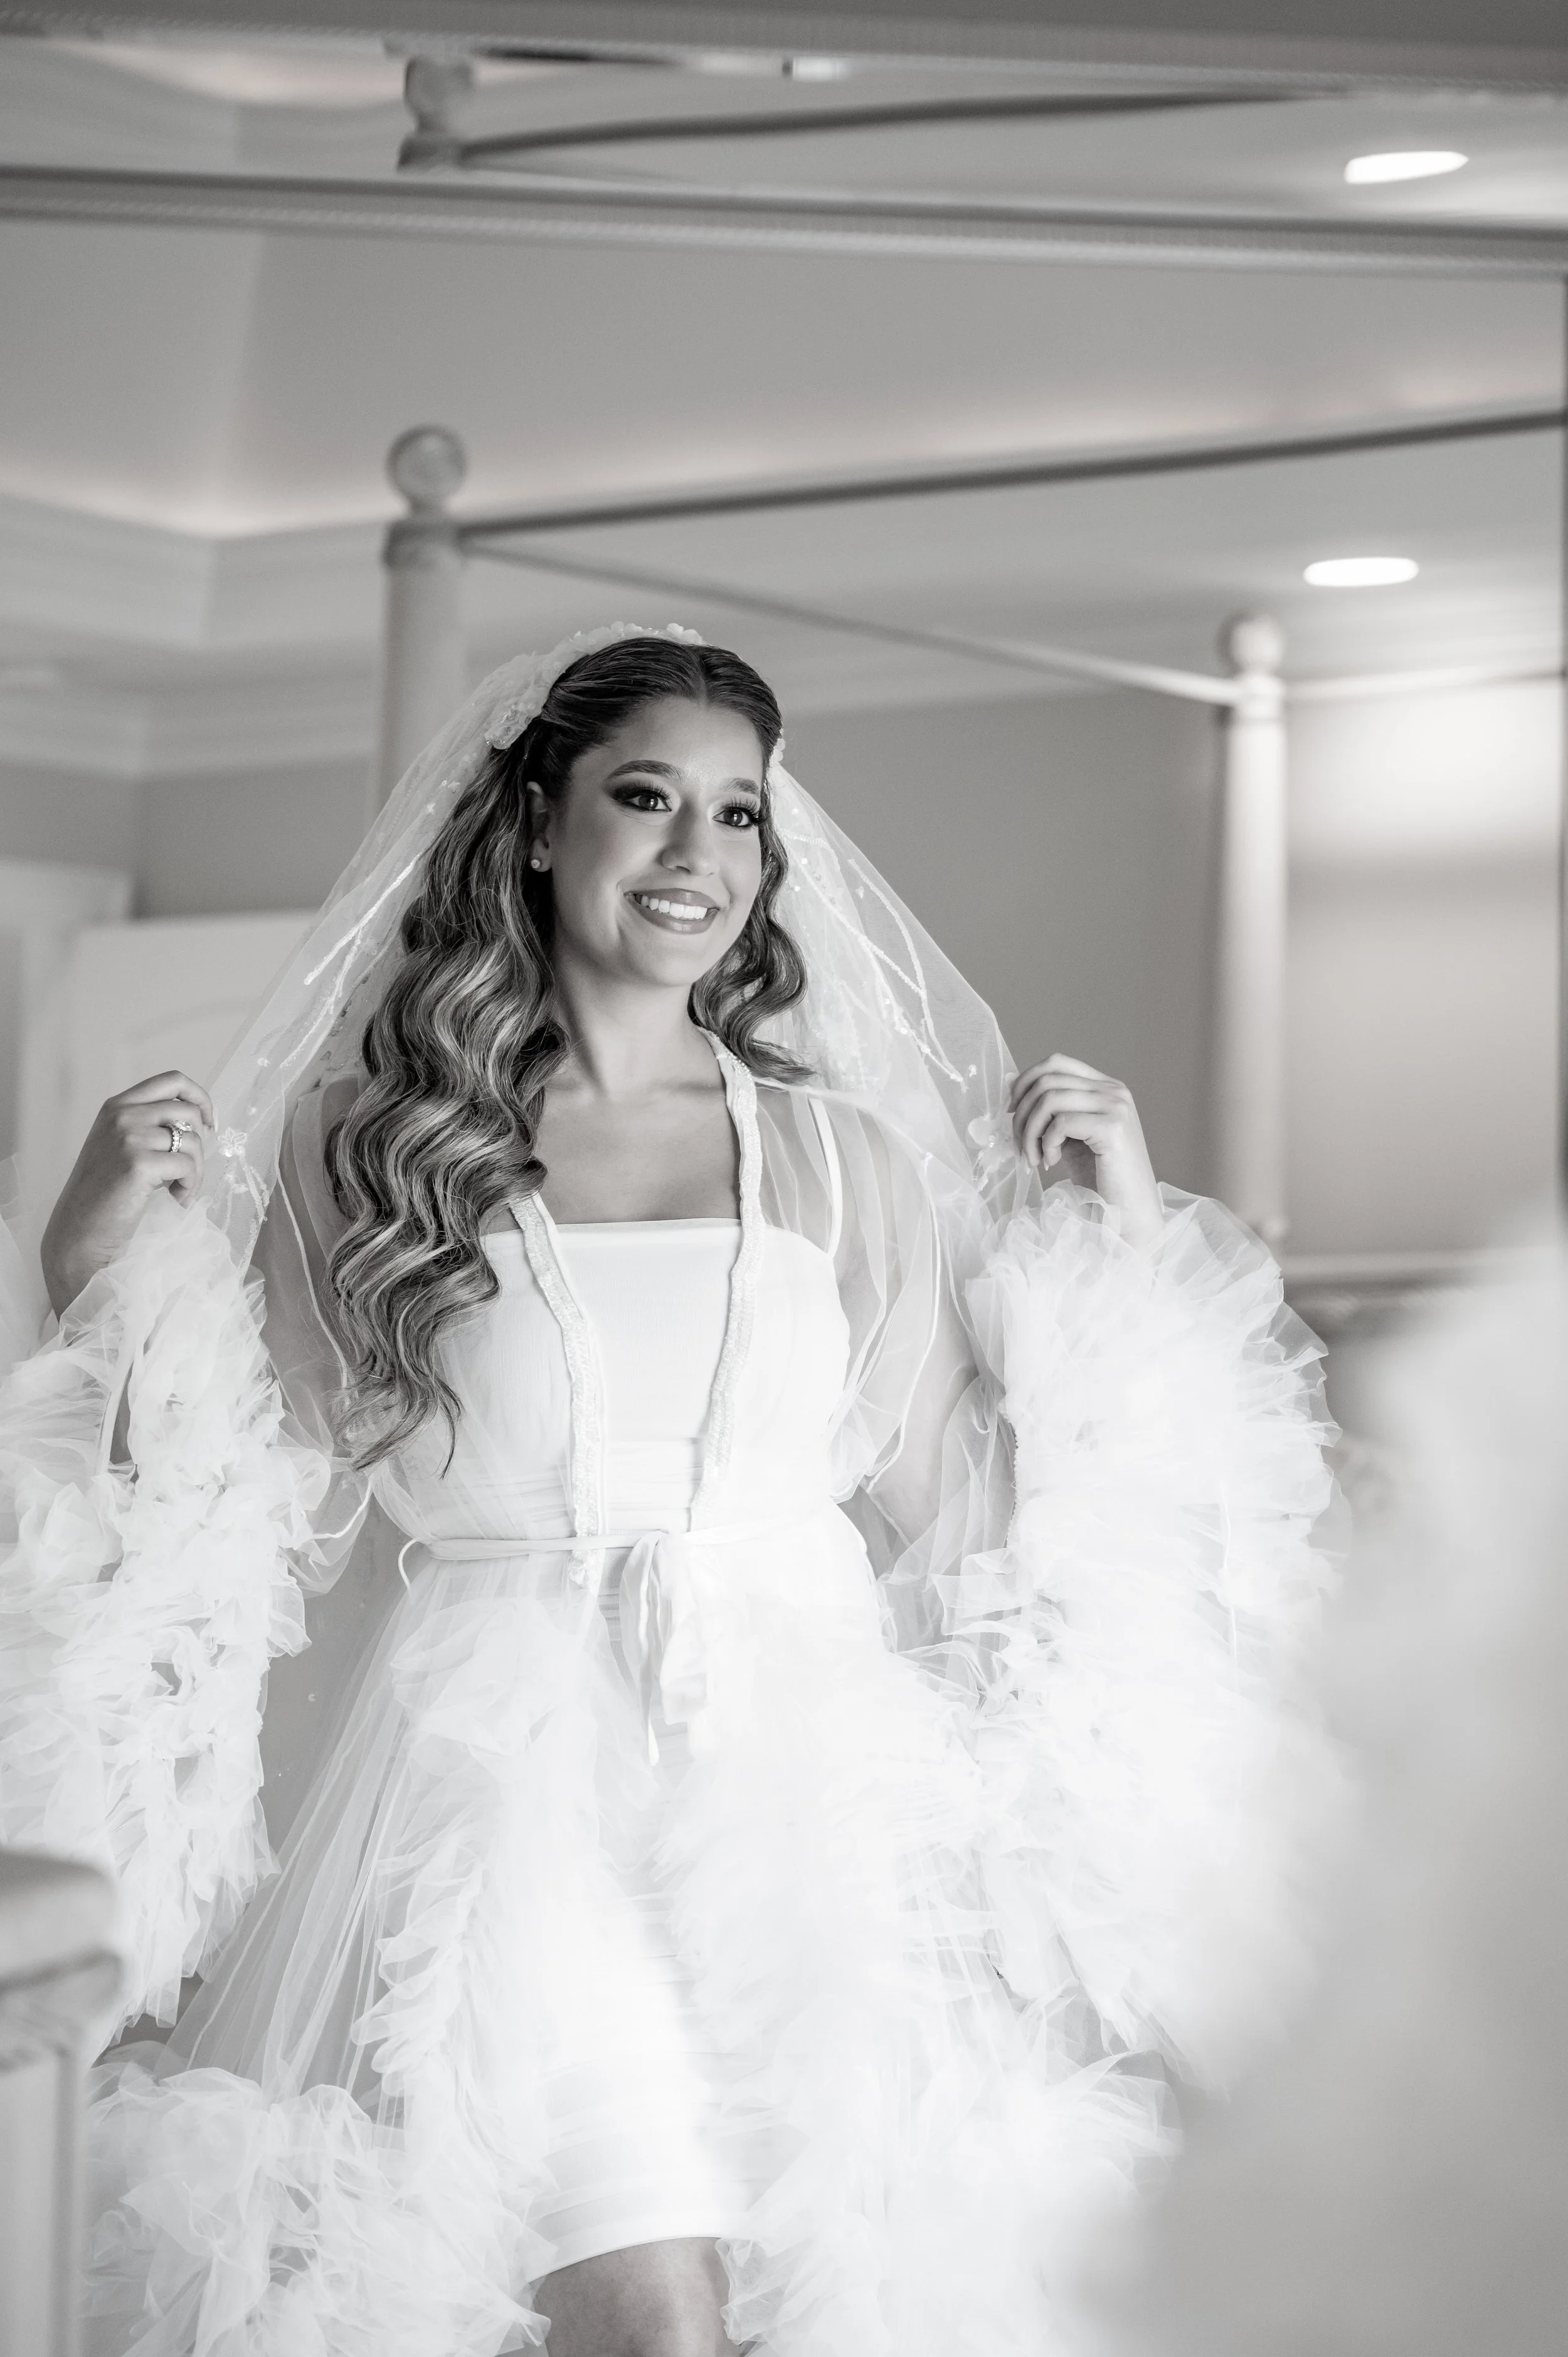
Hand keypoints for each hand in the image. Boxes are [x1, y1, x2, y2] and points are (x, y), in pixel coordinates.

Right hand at [40, 1071, 213, 1315]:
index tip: (208, 1122)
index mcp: (117, 1106)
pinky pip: (188, 1168)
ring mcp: (129, 1137)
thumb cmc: (105, 1194)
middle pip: (189, 1112)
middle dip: (200, 1145)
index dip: (200, 1097)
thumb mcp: (121, 1146)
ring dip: (195, 1171)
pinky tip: (175, 1201)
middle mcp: (122, 1115)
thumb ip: (149, 1126)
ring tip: (178, 1191)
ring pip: (193, 1142)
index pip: (172, 1080)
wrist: (80, 1231)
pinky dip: (189, 1187)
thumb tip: (199, 1119)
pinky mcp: (138, 1164)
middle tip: (189, 1172)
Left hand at [1009, 1053, 1163, 1250]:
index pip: (1056, 1062)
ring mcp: (1116, 1107)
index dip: (1025, 1081)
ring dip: (1029, 1132)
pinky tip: (1052, 1162)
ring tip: (1033, 1158)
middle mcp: (1114, 1091)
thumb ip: (1050, 1112)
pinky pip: (1061, 1123)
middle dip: (1022, 1114)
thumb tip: (1012, 1085)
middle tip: (1018, 1145)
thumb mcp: (1069, 1136)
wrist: (1128, 1212)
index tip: (1011, 1110)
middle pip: (1048, 1080)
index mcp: (1105, 1087)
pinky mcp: (1112, 1128)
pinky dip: (1046, 1143)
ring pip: (1049, 1099)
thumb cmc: (1099, 1177)